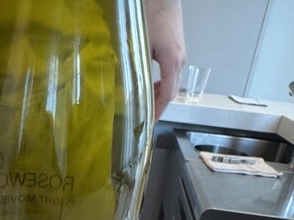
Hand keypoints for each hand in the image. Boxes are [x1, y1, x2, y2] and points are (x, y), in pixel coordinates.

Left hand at [144, 0, 185, 119]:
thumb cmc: (153, 12)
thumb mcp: (139, 43)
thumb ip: (134, 65)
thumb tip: (125, 84)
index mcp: (172, 62)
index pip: (167, 95)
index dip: (158, 111)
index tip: (150, 122)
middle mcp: (180, 59)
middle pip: (172, 90)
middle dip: (159, 105)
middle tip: (147, 116)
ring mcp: (180, 53)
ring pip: (172, 81)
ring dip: (160, 93)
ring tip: (148, 102)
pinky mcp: (176, 47)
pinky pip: (171, 71)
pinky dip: (162, 81)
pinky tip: (151, 82)